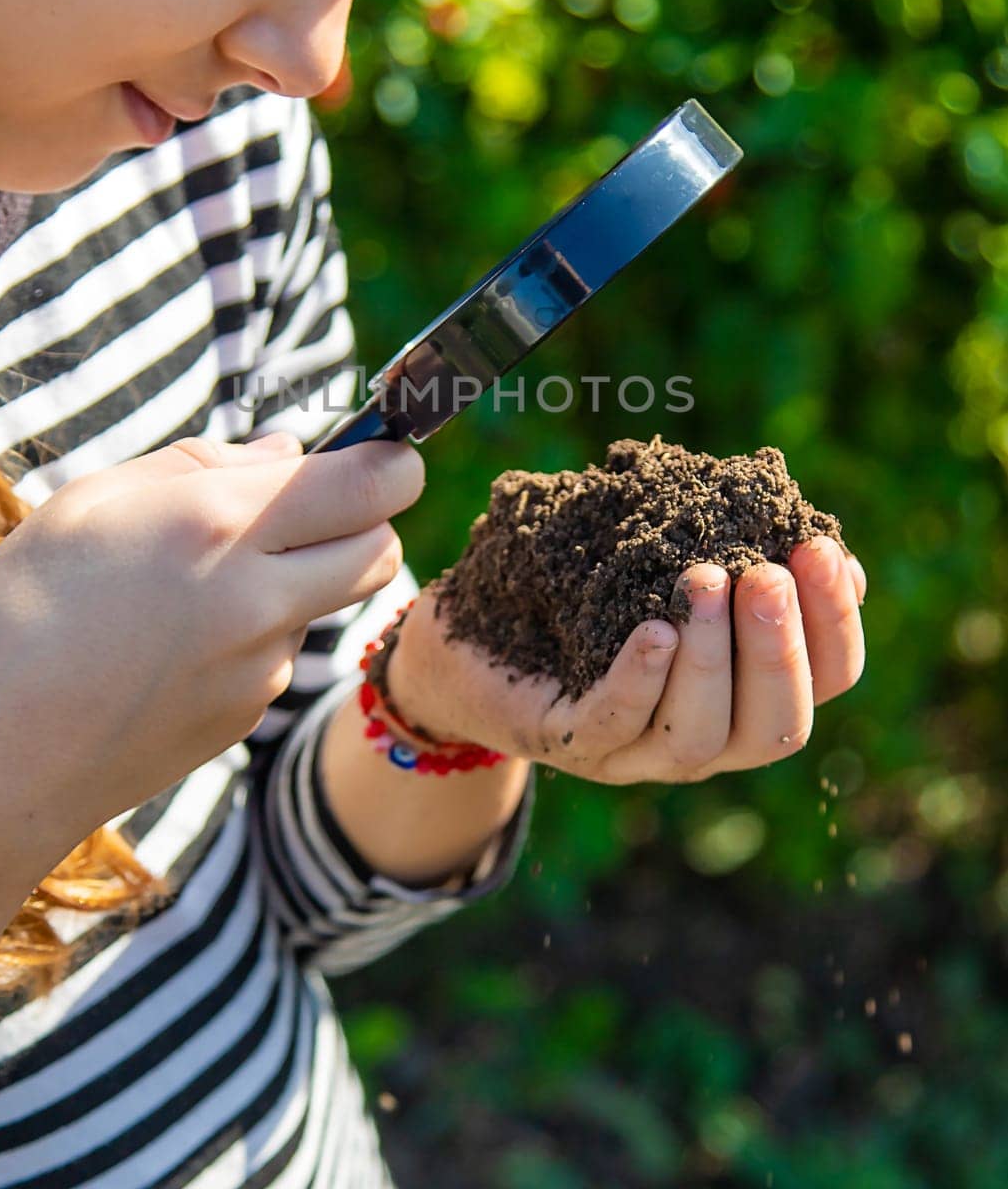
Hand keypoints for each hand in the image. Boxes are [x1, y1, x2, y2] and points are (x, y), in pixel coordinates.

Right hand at [0, 431, 424, 835]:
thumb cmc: (24, 610)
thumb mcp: (95, 500)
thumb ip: (205, 463)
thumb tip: (289, 452)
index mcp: (220, 524)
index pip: (376, 484)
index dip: (390, 460)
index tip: (375, 453)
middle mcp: (260, 598)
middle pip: (382, 548)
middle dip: (366, 520)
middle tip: (308, 508)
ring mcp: (262, 668)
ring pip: (326, 602)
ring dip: (297, 580)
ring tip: (195, 587)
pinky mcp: (248, 718)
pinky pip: (279, 656)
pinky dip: (253, 638)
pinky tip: (173, 646)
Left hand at [386, 537, 865, 784]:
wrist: (469, 638)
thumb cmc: (585, 596)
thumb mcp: (668, 570)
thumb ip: (742, 565)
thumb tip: (832, 553)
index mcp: (743, 695)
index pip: (826, 682)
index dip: (835, 623)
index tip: (821, 551)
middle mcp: (700, 740)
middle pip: (775, 727)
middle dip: (779, 650)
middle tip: (765, 574)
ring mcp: (632, 753)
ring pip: (700, 738)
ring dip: (712, 659)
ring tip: (704, 581)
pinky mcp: (564, 741)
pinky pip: (613, 724)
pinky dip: (640, 681)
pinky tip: (653, 631)